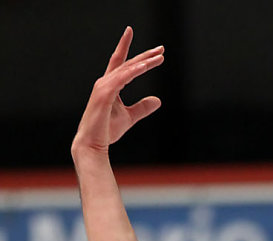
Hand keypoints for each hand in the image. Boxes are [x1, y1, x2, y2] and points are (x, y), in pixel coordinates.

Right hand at [72, 26, 163, 155]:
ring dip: (143, 62)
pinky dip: (132, 71)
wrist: (93, 144)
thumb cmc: (107, 130)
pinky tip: (144, 66)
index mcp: (110, 85)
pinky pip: (120, 79)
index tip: (148, 45)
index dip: (133, 51)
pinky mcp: (104, 94)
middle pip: (128, 63)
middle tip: (161, 49)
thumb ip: (142, 107)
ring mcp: (103, 87)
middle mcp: (106, 82)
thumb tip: (158, 100)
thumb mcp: (130, 117)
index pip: (122, 63)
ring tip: (159, 57)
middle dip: (145, 55)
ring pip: (126, 69)